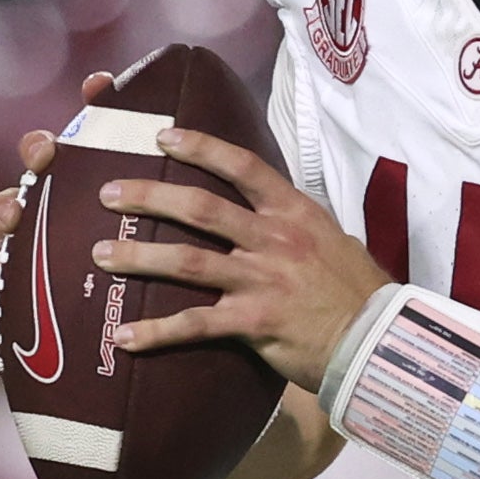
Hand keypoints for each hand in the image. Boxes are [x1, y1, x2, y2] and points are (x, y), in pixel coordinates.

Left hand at [83, 128, 390, 388]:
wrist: (379, 342)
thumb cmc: (358, 294)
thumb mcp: (332, 242)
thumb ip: (293, 227)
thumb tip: (265, 215)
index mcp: (294, 213)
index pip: (243, 166)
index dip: (200, 147)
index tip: (163, 135)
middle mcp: (274, 239)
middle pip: (199, 208)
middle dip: (148, 196)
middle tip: (107, 192)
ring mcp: (261, 279)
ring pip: (186, 261)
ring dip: (138, 256)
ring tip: (100, 253)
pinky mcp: (253, 322)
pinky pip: (194, 324)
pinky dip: (156, 332)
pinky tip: (124, 338)